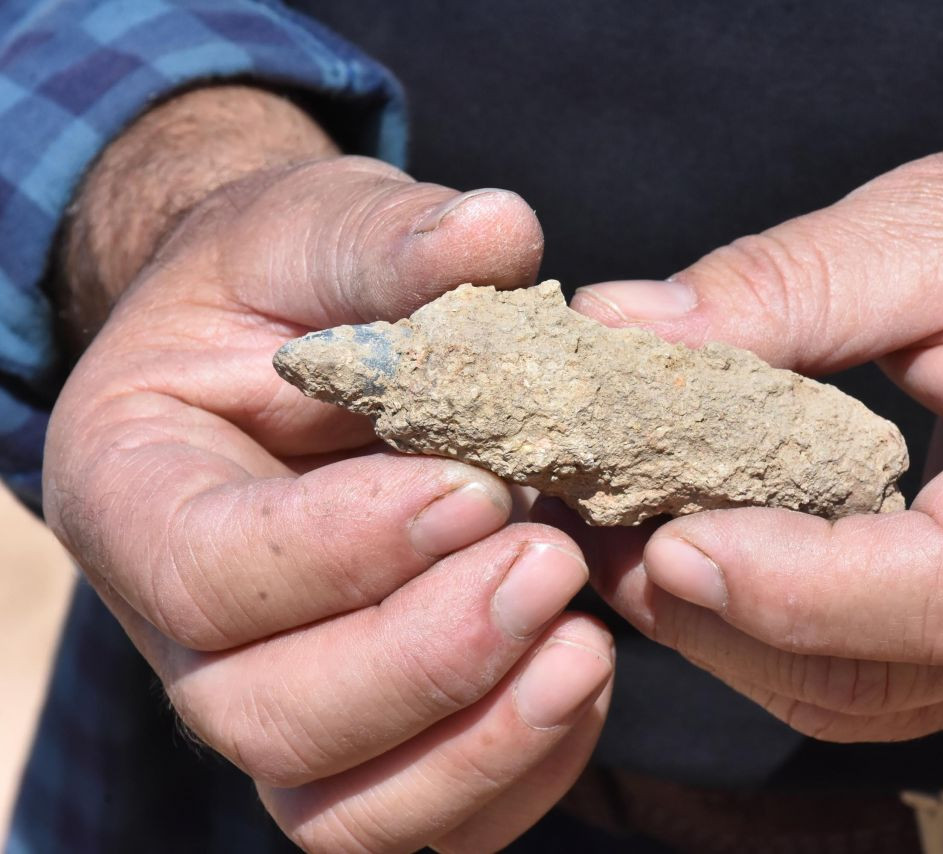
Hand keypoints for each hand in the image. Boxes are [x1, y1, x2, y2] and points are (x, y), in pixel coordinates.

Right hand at [43, 87, 612, 852]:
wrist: (308, 349)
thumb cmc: (296, 286)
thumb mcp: (320, 232)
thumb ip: (387, 242)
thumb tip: (496, 236)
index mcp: (140, 492)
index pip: (206, 571)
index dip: (339, 549)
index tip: (472, 486)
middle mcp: (192, 629)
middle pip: (267, 720)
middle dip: (423, 659)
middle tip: (549, 559)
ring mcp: (279, 697)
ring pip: (343, 812)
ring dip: (476, 744)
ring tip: (586, 646)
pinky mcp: (371, 738)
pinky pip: (428, 820)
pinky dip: (516, 774)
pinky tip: (583, 675)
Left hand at [566, 75, 942, 741]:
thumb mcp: (940, 222)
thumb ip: (781, 286)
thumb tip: (622, 331)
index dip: (792, 587)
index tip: (665, 536)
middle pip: (891, 677)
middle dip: (726, 626)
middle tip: (611, 543)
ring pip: (876, 701)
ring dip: (740, 644)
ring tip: (642, 554)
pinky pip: (895, 682)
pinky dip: (791, 641)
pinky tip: (724, 569)